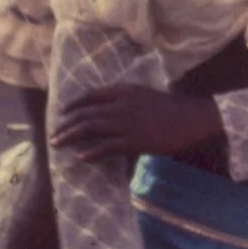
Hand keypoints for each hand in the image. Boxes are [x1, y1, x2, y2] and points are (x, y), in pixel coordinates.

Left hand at [52, 84, 224, 165]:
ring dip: (71, 137)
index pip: (92, 95)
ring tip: (58, 144)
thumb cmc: (172, 108)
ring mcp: (128, 123)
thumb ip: (126, 100)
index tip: (63, 112)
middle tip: (55, 134)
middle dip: (67, 124)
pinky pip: (107, 147)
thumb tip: (109, 109)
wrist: (192, 118)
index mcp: (126, 91)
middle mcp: (123, 104)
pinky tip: (81, 157)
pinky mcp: (135, 141)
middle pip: (87, 113)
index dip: (75, 104)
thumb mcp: (146, 96)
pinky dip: (92, 152)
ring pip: (91, 128)